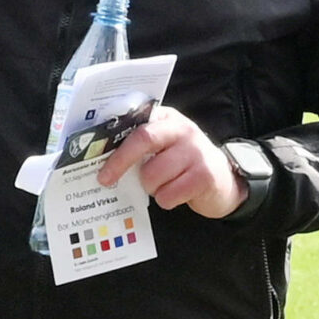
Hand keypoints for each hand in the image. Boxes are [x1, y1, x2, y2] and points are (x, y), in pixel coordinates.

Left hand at [94, 106, 246, 219]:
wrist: (226, 181)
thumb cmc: (185, 164)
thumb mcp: (166, 145)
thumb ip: (141, 144)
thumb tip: (100, 158)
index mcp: (168, 118)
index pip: (136, 123)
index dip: (113, 138)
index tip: (92, 156)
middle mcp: (183, 130)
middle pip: (143, 140)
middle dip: (119, 163)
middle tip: (105, 180)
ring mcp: (196, 152)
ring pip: (152, 175)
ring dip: (150, 188)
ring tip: (162, 185)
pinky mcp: (205, 176)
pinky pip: (168, 195)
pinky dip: (166, 200)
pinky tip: (177, 194)